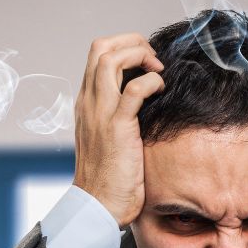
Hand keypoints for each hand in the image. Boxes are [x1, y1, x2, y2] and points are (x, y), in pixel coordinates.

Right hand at [72, 33, 164, 227]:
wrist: (99, 206)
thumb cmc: (110, 178)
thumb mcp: (110, 139)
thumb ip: (120, 116)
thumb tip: (146, 101)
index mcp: (86, 103)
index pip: (97, 55)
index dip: (124, 48)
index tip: (147, 62)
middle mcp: (89, 102)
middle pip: (100, 47)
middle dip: (131, 42)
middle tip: (154, 60)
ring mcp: (100, 112)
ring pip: (110, 58)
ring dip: (139, 54)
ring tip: (157, 70)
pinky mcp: (117, 127)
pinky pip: (134, 89)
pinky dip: (151, 81)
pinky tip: (161, 91)